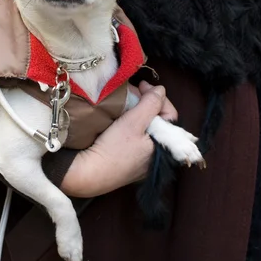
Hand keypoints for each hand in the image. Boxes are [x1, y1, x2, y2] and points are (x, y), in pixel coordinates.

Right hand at [60, 81, 177, 197]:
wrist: (90, 174)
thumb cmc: (113, 148)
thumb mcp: (133, 121)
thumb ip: (150, 103)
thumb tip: (161, 90)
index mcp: (165, 147)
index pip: (170, 114)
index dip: (158, 96)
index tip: (142, 85)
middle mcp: (159, 156)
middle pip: (159, 122)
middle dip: (147, 104)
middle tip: (133, 92)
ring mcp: (145, 161)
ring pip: (148, 130)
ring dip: (139, 114)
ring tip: (127, 103)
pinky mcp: (131, 164)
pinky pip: (138, 139)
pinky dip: (132, 126)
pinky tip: (121, 121)